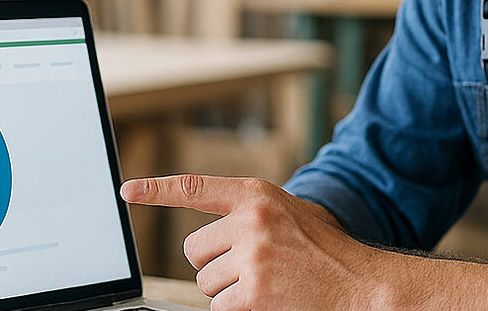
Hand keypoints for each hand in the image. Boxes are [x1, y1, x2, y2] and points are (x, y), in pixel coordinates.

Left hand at [121, 174, 382, 310]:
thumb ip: (249, 216)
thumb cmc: (325, 253)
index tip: (126, 191)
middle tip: (254, 268)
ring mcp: (252, 258)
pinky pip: (219, 307)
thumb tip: (202, 242)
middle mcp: (252, 221)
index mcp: (258, 195)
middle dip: (216, 264)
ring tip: (268, 284)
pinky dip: (237, 309)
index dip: (156, 190)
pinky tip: (266, 301)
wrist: (360, 285)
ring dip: (229, 290)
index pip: (195, 188)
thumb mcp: (289, 215)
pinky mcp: (252, 294)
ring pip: (205, 283)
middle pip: (195, 251)